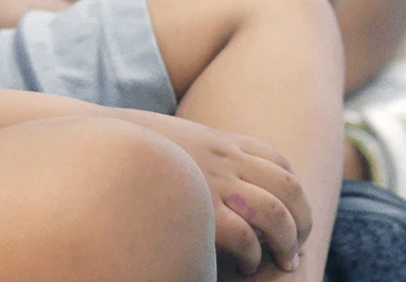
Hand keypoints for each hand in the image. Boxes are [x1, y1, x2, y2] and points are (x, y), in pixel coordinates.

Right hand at [118, 110, 311, 274]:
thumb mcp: (177, 141)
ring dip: (288, 241)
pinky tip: (248, 265)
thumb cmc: (133, 147)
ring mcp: (215, 183)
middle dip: (303, 220)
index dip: (293, 191)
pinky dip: (254, 254)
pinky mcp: (200, 210)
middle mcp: (226, 160)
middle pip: (288, 187)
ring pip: (276, 213)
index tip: (294, 214)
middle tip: (298, 247)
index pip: (278, 161)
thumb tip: (209, 173)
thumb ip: (201, 154)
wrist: (101, 139)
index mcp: (222, 142)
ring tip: (284, 261)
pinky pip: (245, 236)